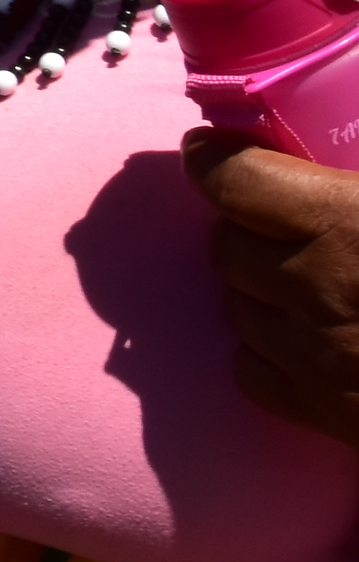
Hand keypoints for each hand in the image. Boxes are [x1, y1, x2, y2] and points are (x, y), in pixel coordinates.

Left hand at [192, 128, 358, 448]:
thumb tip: (349, 177)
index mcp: (344, 221)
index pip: (233, 181)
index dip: (216, 159)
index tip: (215, 150)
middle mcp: (315, 285)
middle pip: (227, 245)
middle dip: (243, 227)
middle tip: (278, 222)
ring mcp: (315, 353)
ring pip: (236, 306)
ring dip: (255, 288)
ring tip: (299, 280)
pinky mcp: (326, 411)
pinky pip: (251, 371)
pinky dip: (265, 351)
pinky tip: (304, 338)